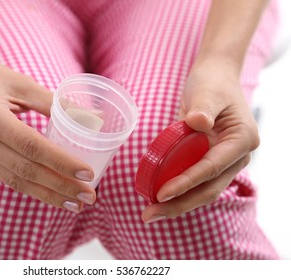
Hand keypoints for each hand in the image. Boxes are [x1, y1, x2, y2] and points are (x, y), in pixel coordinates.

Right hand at [0, 53, 95, 212]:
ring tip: (75, 205)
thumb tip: (93, 118)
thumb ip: (54, 102)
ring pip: (17, 182)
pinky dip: (33, 189)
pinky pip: (9, 179)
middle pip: (27, 171)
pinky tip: (53, 195)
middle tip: (89, 197)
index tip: (87, 174)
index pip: (32, 147)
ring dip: (49, 196)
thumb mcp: (22, 84)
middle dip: (61, 187)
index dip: (61, 162)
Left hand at [142, 59, 259, 221]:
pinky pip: (195, 183)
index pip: (211, 168)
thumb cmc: (212, 83)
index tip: (162, 193)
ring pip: (202, 191)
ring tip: (150, 213)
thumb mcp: (207, 91)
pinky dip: (178, 192)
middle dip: (179, 204)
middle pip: (208, 189)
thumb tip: (198, 123)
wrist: (214, 80)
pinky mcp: (210, 162)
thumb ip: (204, 107)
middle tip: (149, 215)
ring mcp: (224, 162)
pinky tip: (157, 199)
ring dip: (177, 204)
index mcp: (241, 140)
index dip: (187, 182)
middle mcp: (236, 157)